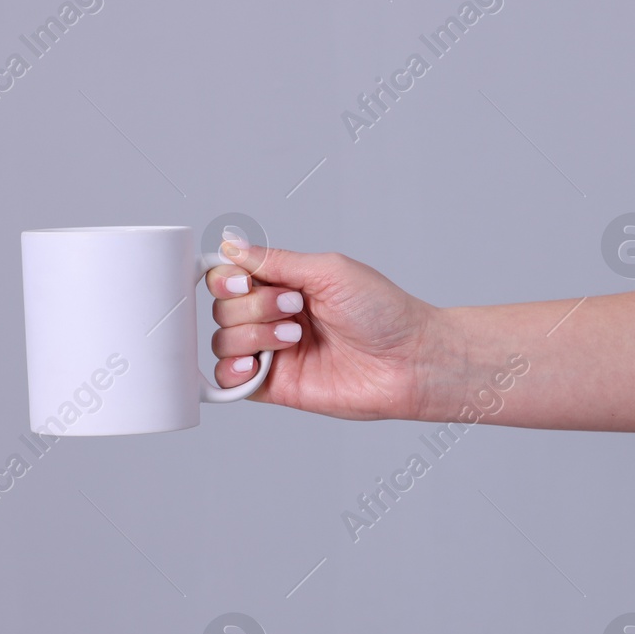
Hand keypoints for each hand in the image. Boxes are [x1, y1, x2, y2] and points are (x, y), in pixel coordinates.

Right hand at [205, 240, 448, 420]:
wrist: (411, 359)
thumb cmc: (384, 312)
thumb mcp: (329, 271)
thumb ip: (276, 261)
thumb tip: (231, 247)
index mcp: (286, 284)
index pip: (229, 277)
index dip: (227, 279)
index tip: (246, 280)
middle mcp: (275, 317)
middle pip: (223, 308)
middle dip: (253, 305)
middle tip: (295, 308)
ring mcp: (275, 352)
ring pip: (223, 341)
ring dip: (252, 334)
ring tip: (294, 336)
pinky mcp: (277, 386)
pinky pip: (230, 383)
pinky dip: (232, 372)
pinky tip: (256, 364)